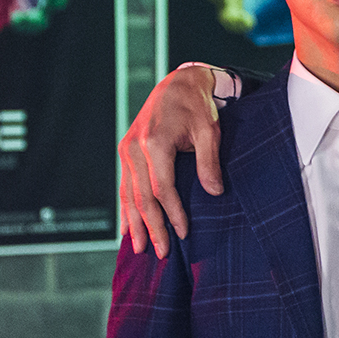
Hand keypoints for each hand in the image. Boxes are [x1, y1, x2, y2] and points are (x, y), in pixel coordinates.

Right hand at [118, 63, 223, 257]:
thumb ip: (209, 161)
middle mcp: (135, 148)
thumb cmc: (197, 107)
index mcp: (155, 143)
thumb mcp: (209, 130)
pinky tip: (128, 228)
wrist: (177, 84)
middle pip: (142, 197)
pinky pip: (124, 185)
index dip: (173, 214)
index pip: (163, 189)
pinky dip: (126, 208)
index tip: (183, 233)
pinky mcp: (126, 151)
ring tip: (140, 249)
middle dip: (151, 227)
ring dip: (134, 223)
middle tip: (160, 253)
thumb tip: (214, 192)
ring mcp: (127, 150)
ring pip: (128, 194)